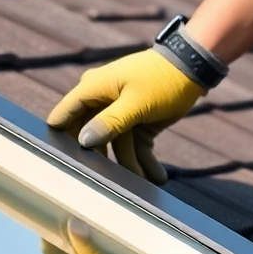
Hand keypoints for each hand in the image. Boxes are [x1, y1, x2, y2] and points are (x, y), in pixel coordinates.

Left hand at [42, 218, 154, 253]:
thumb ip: (83, 245)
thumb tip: (71, 221)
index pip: (49, 253)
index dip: (47, 236)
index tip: (51, 217)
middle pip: (67, 248)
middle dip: (69, 231)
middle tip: (76, 209)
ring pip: (86, 248)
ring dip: (89, 234)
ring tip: (93, 213)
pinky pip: (103, 252)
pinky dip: (103, 241)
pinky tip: (111, 229)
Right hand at [47, 50, 204, 183]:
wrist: (192, 69)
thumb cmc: (161, 79)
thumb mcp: (136, 102)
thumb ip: (110, 122)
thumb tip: (83, 141)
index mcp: (93, 88)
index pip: (65, 115)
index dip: (60, 137)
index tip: (63, 163)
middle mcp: (101, 101)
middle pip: (91, 137)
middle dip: (102, 160)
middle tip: (108, 184)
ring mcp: (119, 114)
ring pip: (117, 147)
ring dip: (132, 166)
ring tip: (147, 183)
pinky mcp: (137, 124)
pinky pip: (136, 147)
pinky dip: (146, 162)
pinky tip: (158, 177)